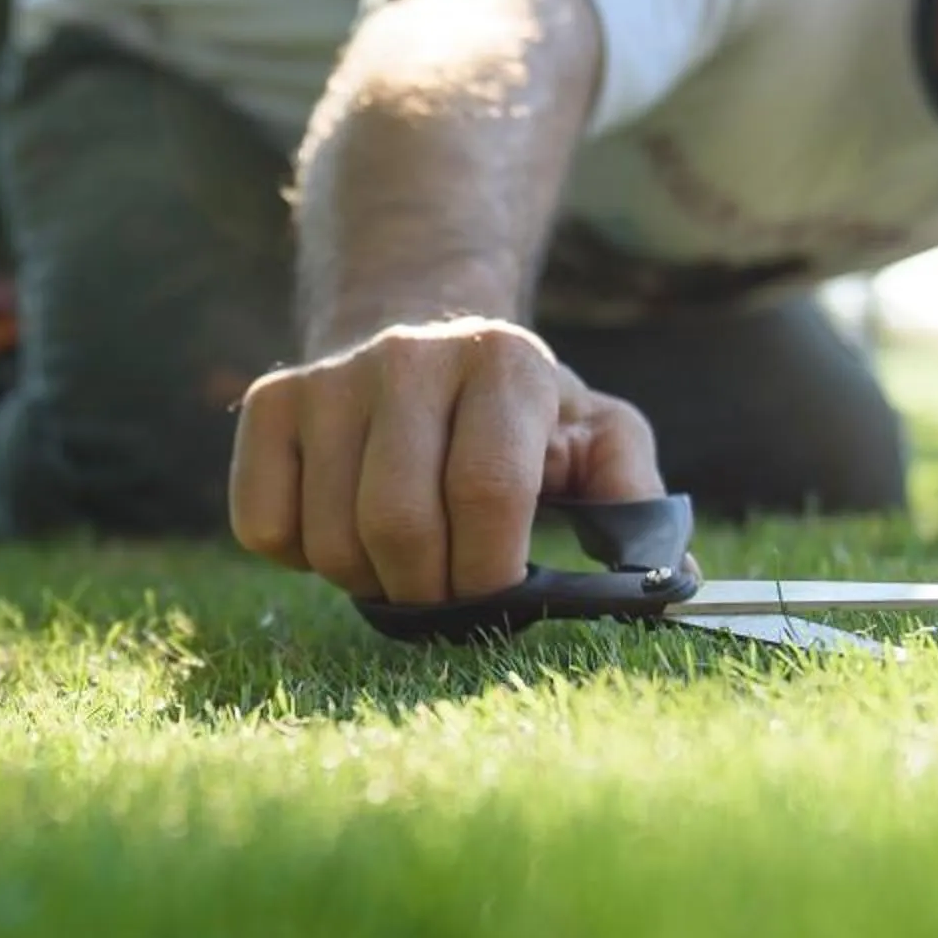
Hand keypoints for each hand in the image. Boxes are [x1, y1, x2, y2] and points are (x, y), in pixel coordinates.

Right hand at [228, 317, 659, 602]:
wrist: (417, 338)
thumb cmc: (517, 415)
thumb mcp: (593, 434)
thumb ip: (633, 497)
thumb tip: (672, 583)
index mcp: (506, 361)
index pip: (488, 490)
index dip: (490, 572)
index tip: (498, 600)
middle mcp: (411, 354)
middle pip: (400, 522)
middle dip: (429, 592)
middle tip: (448, 598)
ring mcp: (331, 375)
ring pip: (332, 537)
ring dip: (368, 582)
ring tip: (402, 564)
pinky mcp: (269, 401)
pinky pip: (265, 527)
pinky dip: (301, 560)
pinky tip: (340, 527)